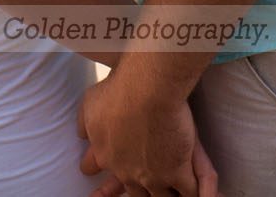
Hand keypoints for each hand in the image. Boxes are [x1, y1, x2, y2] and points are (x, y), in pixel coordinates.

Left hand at [77, 74, 217, 196]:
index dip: (93, 167)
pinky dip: (196, 195)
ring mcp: (153, 175)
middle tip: (138, 187)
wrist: (146, 89)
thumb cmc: (117, 91)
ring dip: (166, 196)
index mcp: (104, 154)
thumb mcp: (90, 103)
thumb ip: (83, 122)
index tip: (93, 167)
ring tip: (172, 195)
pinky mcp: (177, 171)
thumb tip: (80, 134)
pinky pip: (189, 192)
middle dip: (135, 192)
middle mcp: (127, 171)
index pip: (90, 168)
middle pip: (131, 192)